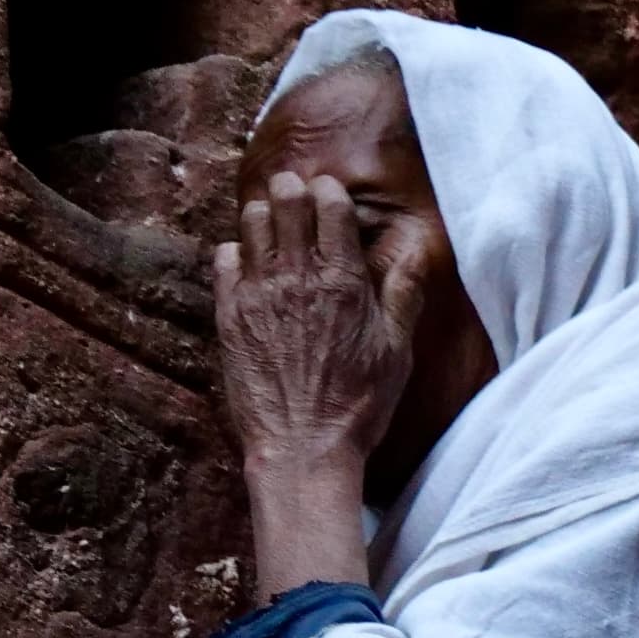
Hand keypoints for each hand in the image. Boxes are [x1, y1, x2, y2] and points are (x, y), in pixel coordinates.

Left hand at [213, 171, 417, 475]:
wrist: (303, 448)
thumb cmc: (357, 406)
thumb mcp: (397, 352)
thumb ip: (403, 295)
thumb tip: (414, 252)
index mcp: (344, 281)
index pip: (331, 205)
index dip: (328, 189)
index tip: (327, 192)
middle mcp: (299, 278)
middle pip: (287, 203)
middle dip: (290, 188)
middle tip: (292, 192)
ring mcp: (259, 294)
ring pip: (252, 224)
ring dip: (262, 214)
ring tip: (269, 221)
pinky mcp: (230, 316)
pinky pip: (224, 260)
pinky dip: (234, 250)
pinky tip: (245, 259)